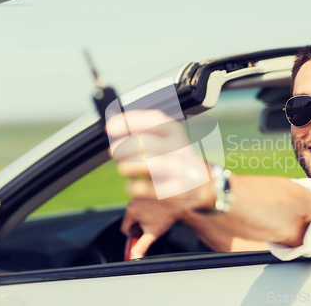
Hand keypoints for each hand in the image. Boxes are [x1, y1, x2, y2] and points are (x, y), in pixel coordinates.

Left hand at [106, 110, 214, 256]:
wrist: (200, 184)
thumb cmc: (173, 159)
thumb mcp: (166, 139)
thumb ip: (143, 131)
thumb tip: (113, 128)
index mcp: (174, 132)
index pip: (154, 119)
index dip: (130, 121)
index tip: (110, 127)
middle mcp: (178, 148)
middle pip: (145, 142)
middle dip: (123, 147)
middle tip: (114, 151)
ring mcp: (178, 170)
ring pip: (146, 164)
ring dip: (127, 166)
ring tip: (124, 168)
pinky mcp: (174, 191)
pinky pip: (145, 188)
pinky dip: (132, 186)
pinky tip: (133, 184)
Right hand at [121, 198, 183, 258]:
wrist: (177, 204)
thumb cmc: (165, 218)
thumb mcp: (151, 235)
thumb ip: (140, 246)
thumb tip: (133, 257)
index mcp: (130, 211)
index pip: (125, 229)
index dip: (135, 234)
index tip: (145, 231)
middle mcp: (131, 202)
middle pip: (129, 221)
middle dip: (138, 225)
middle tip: (151, 224)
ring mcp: (137, 197)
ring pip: (134, 215)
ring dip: (141, 218)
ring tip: (154, 217)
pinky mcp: (142, 194)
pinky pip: (138, 207)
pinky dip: (144, 211)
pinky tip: (155, 211)